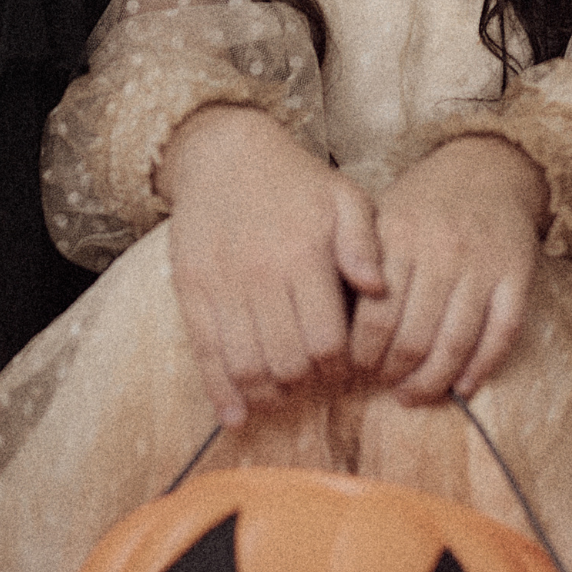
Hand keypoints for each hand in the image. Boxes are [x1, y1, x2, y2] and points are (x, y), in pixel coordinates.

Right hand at [159, 105, 386, 428]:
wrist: (223, 154)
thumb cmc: (294, 182)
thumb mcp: (343, 197)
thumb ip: (365, 243)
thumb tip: (379, 289)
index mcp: (304, 255)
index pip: (326, 341)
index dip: (339, 366)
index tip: (344, 366)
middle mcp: (261, 275)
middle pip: (287, 363)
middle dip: (305, 384)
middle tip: (314, 379)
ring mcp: (221, 286)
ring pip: (245, 367)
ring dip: (266, 394)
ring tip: (281, 394)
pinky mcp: (191, 291)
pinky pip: (204, 355)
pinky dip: (220, 393)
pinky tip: (233, 416)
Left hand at [350, 136, 544, 402]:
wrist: (487, 169)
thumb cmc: (423, 205)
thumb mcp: (382, 218)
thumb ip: (358, 264)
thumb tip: (332, 326)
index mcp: (401, 236)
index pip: (375, 315)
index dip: (362, 353)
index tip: (354, 367)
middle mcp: (443, 251)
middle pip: (414, 336)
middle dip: (394, 372)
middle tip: (383, 383)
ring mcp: (483, 266)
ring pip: (455, 343)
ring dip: (432, 380)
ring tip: (413, 394)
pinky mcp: (518, 276)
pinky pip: (501, 335)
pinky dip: (481, 368)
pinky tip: (462, 387)